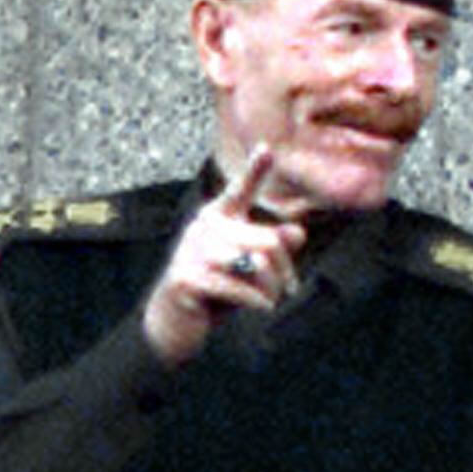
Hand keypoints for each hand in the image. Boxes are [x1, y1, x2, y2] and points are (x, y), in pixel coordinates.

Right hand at [141, 145, 306, 367]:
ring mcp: (192, 252)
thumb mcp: (247, 266)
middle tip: (287, 290)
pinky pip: (239, 286)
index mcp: (218, 217)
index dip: (255, 169)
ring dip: (272, 289)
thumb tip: (298, 233)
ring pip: (257, 264)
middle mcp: (203, 227)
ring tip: (271, 300)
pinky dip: (258, 301)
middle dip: (285, 270)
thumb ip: (272, 248)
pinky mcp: (187, 279)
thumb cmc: (217, 290)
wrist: (174, 324)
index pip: (240, 190)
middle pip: (269, 241)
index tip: (267, 147)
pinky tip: (262, 308)